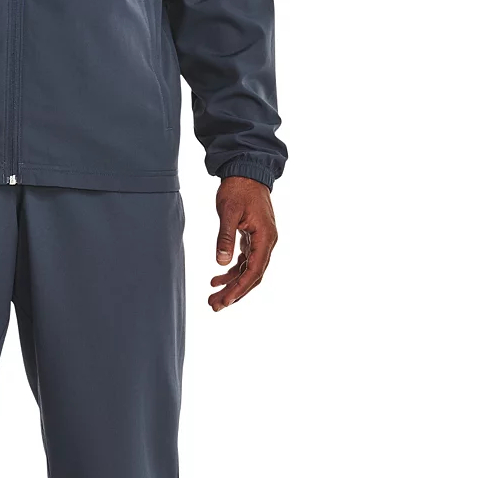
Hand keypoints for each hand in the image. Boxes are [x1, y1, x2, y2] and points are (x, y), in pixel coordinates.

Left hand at [209, 177, 277, 311]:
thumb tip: (221, 262)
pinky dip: (231, 273)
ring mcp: (260, 241)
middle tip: (214, 306)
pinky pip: (243, 262)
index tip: (226, 301)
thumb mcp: (229, 212)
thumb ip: (225, 237)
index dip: (240, 288)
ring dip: (231, 286)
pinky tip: (216, 280)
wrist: (246, 171)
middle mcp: (266, 242)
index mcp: (265, 237)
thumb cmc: (238, 189)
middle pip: (252, 276)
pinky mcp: (252, 239)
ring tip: (212, 298)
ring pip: (247, 271)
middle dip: (234, 293)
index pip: (255, 270)